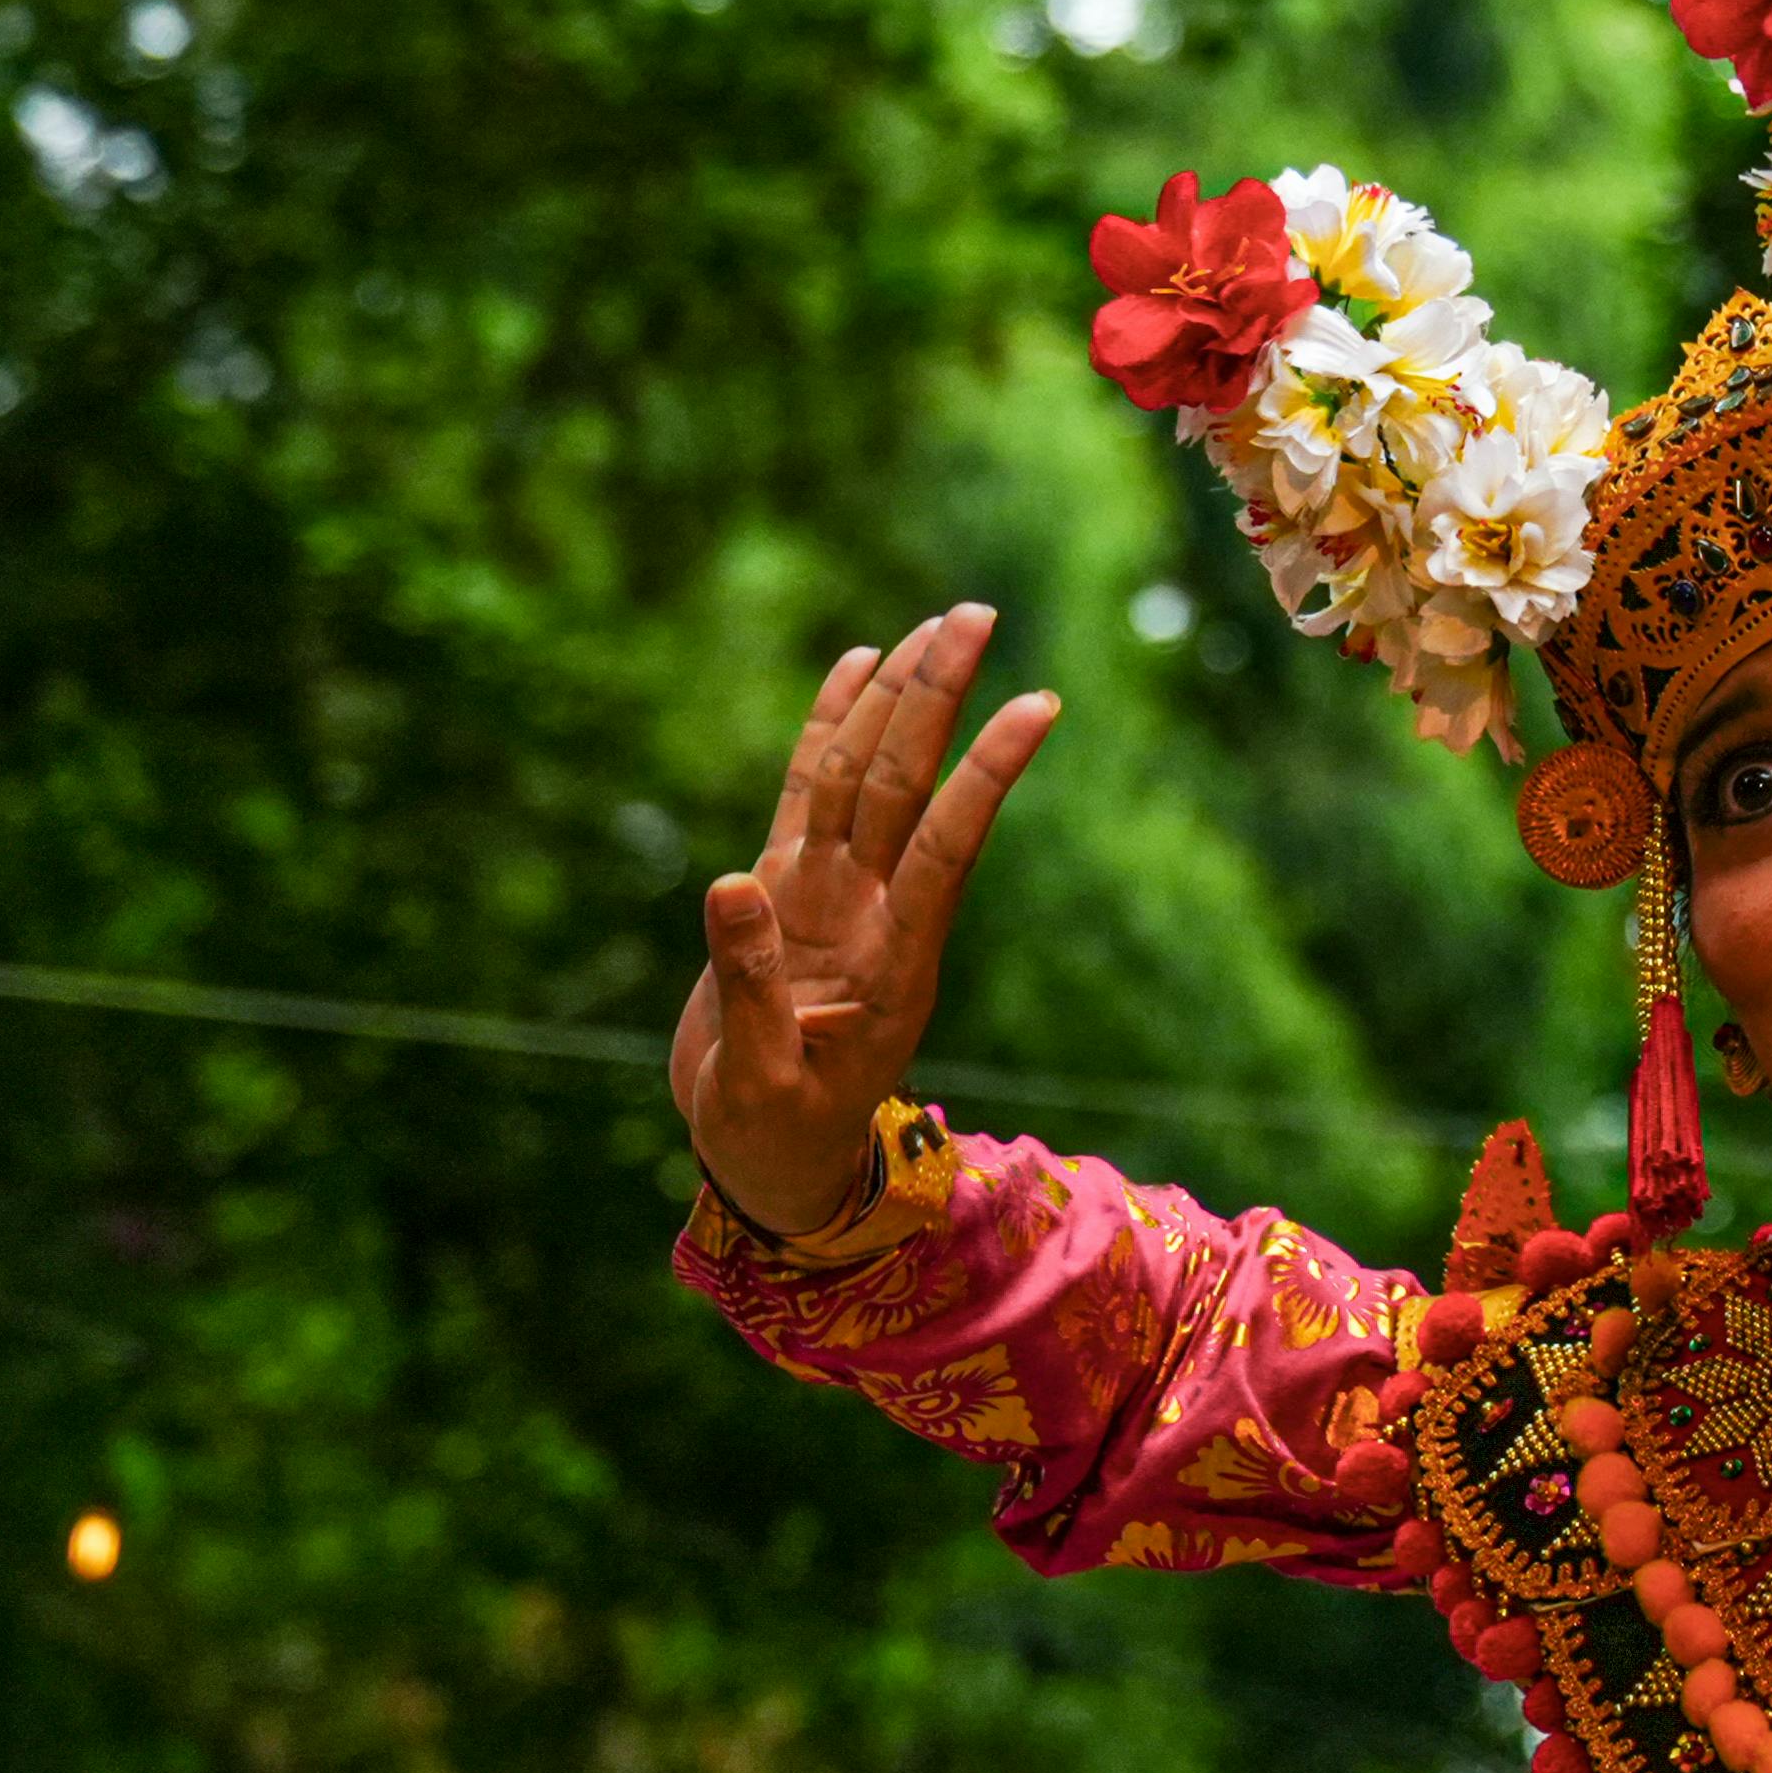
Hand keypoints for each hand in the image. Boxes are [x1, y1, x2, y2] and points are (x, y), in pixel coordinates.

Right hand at [667, 606, 1057, 1235]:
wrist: (771, 1160)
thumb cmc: (774, 1135)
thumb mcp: (759, 1081)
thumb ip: (751, 989)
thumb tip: (732, 882)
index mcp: (890, 962)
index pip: (947, 845)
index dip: (988, 774)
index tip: (1039, 706)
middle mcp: (872, 912)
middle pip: (910, 786)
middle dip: (942, 699)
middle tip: (978, 612)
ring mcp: (833, 896)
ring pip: (867, 778)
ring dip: (901, 700)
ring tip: (937, 624)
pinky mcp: (788, 891)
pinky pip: (812, 793)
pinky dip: (834, 729)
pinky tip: (859, 667)